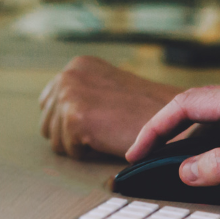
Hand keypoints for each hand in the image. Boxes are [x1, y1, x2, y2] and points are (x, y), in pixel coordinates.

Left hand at [39, 57, 179, 159]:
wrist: (172, 124)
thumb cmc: (145, 112)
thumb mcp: (108, 90)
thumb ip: (82, 94)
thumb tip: (52, 113)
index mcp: (78, 65)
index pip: (48, 104)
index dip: (71, 122)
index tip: (98, 121)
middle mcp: (69, 73)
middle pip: (47, 123)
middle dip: (72, 135)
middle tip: (105, 128)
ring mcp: (70, 93)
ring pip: (55, 140)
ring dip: (82, 145)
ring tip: (108, 132)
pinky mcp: (74, 116)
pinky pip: (68, 151)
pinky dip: (89, 154)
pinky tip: (108, 138)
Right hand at [124, 82, 219, 207]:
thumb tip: (188, 168)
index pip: (189, 103)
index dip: (158, 127)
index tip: (139, 149)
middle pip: (196, 106)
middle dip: (165, 130)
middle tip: (142, 156)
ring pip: (212, 116)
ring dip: (186, 137)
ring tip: (164, 160)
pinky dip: (207, 140)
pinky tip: (201, 159)